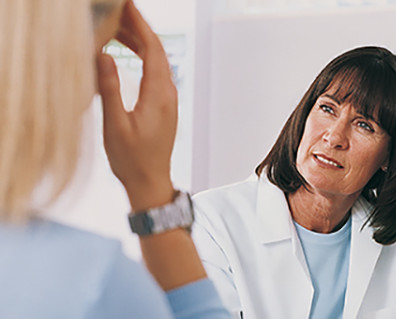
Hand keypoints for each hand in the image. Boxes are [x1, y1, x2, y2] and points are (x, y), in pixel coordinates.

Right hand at [96, 0, 175, 209]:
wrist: (150, 181)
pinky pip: (157, 74)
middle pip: (157, 51)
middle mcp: (168, 94)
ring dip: (141, 43)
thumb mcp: (115, 125)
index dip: (140, 25)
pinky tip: (131, 56)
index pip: (153, 49)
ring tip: (120, 30)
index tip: (128, 7)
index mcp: (158, 95)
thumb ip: (110, 89)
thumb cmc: (133, 159)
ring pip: (158, 62)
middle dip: (140, 29)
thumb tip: (104, 55)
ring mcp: (169, 100)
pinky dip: (145, 58)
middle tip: (120, 13)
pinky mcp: (165, 107)